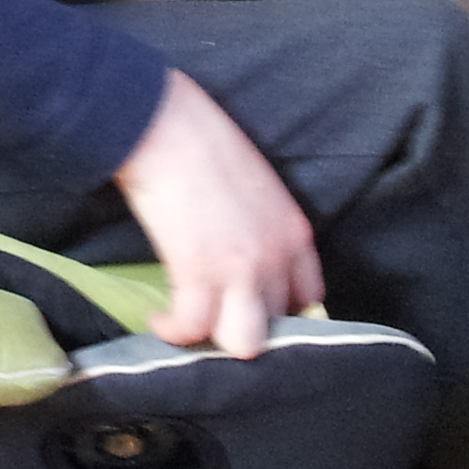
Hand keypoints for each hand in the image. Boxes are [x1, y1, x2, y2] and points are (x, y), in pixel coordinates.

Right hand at [112, 70, 321, 358]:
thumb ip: (258, 223)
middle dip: (243, 327)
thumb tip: (237, 249)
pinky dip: (173, 331)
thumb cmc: (200, 140)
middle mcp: (277, 257)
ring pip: (244, 343)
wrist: (166, 125)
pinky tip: (159, 318)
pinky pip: (192, 329)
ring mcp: (241, 270)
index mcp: (295, 232)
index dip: (279, 311)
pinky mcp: (198, 275)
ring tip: (190, 324)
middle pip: (277, 327)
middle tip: (212, 318)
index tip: (249, 307)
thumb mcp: (254, 184)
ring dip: (214, 339)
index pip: (309, 298)